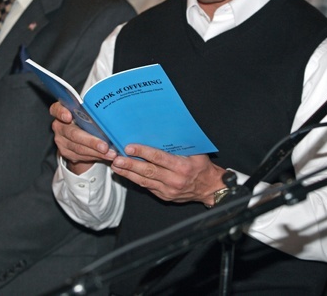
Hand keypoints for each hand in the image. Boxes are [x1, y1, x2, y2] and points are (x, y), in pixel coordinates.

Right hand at [50, 101, 116, 173]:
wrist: (81, 134)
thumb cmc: (88, 117)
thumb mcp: (89, 110)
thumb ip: (94, 110)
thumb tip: (114, 111)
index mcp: (63, 110)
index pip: (56, 109)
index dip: (61, 112)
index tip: (68, 117)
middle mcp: (59, 125)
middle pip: (73, 133)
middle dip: (91, 141)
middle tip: (105, 147)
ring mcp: (61, 140)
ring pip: (78, 148)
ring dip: (96, 152)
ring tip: (111, 154)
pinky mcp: (66, 152)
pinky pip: (81, 156)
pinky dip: (96, 156)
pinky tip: (106, 156)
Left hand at [111, 143, 225, 204]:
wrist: (209, 188)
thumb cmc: (202, 167)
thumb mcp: (196, 152)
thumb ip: (181, 145)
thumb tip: (165, 131)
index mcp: (182, 166)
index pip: (159, 158)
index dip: (143, 152)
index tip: (130, 148)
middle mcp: (174, 179)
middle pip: (148, 171)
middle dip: (131, 164)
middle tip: (117, 159)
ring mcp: (168, 190)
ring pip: (144, 181)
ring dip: (129, 173)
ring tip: (116, 166)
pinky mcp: (164, 196)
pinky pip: (147, 187)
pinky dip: (136, 180)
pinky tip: (127, 174)